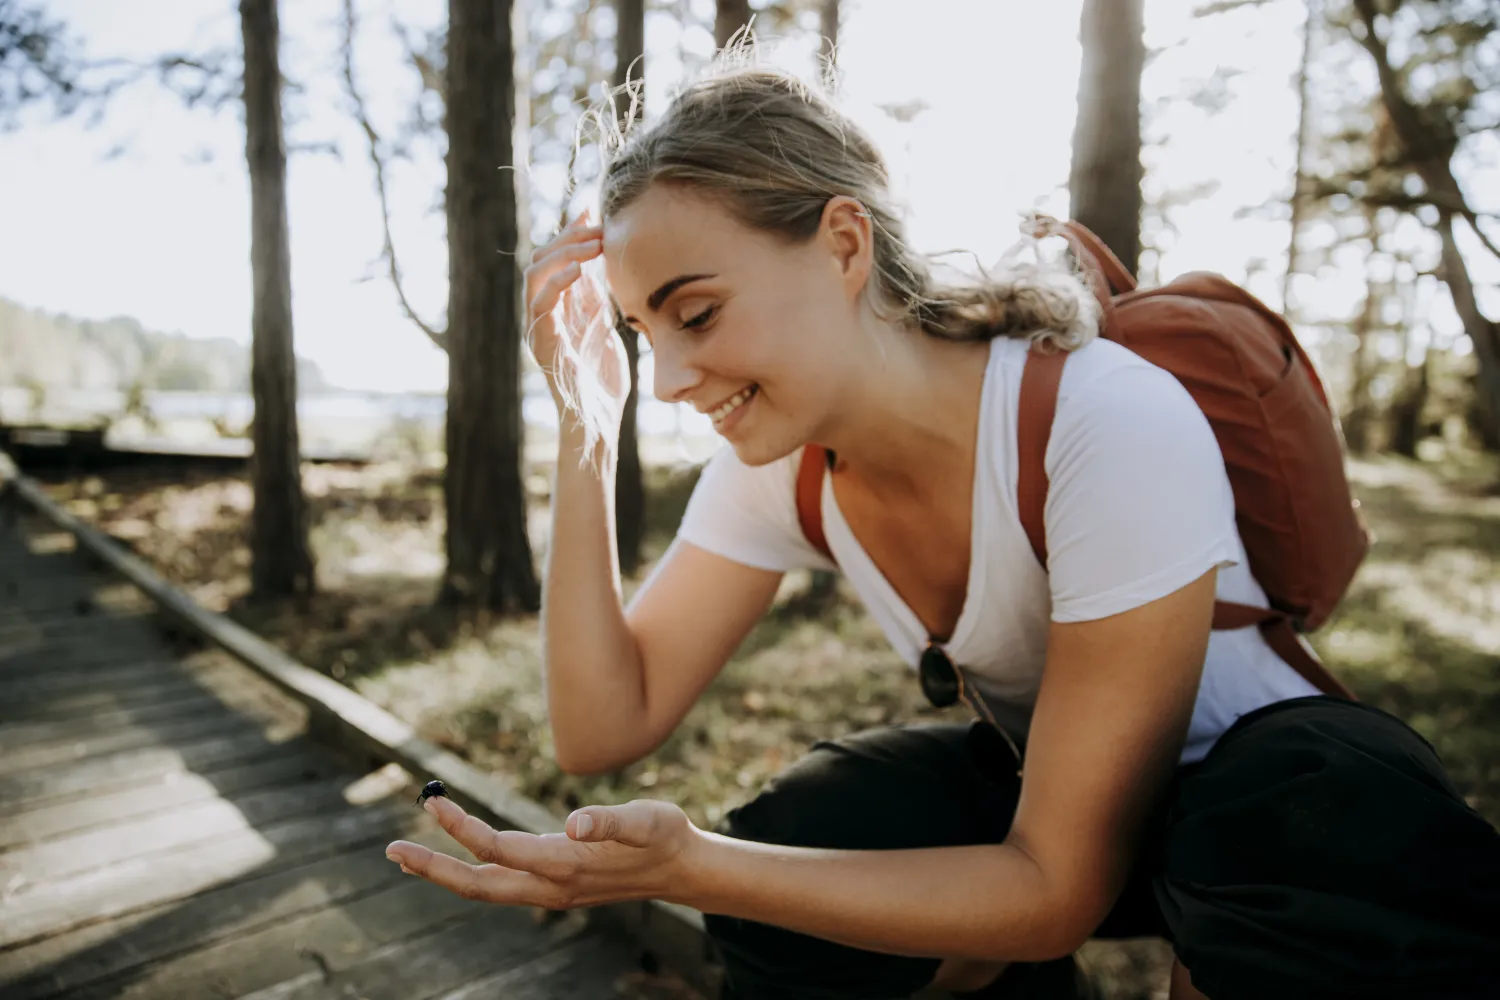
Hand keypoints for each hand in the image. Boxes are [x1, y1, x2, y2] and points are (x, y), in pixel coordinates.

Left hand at [385, 794, 699, 909]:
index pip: (497, 848)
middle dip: (433, 868)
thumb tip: (575, 822)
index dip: (461, 827)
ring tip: (408, 857)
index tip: (431, 803)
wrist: (682, 870)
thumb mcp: (646, 820)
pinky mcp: (554, 887)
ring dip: (445, 873)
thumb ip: (611, 822)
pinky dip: (470, 872)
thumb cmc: (664, 836)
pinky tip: (457, 859)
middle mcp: (550, 886)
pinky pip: (500, 884)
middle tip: (391, 851)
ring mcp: (550, 892)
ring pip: (485, 889)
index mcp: (565, 865)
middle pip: (478, 884)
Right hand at [524, 212, 628, 432]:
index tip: (591, 208)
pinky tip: (579, 269)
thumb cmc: (603, 381)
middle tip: (598, 225)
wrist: (597, 421)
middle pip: (542, 259)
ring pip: (535, 274)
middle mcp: (543, 314)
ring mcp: (538, 327)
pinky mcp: (540, 343)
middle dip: (569, 237)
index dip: (571, 231)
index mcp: (558, 308)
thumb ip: (595, 298)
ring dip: (564, 253)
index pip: (557, 258)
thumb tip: (597, 263)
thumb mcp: (604, 328)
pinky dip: (556, 282)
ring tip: (592, 243)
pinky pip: (540, 304)